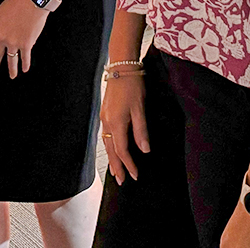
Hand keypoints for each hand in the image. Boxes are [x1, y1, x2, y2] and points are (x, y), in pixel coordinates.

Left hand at [0, 0, 47, 78]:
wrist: (31, 1)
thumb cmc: (17, 2)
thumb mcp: (1, 11)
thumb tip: (2, 33)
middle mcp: (1, 38)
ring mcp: (13, 42)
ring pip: (11, 60)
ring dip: (11, 69)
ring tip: (11, 76)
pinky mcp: (26, 44)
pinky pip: (25, 58)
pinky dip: (25, 64)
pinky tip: (25, 69)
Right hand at [100, 68, 148, 183]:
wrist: (122, 68)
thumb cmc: (132, 85)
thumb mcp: (140, 108)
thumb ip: (141, 131)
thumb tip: (144, 150)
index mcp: (116, 123)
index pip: (122, 151)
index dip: (128, 165)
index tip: (135, 175)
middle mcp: (107, 122)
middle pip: (111, 150)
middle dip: (116, 167)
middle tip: (120, 181)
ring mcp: (104, 118)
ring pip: (107, 144)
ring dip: (112, 158)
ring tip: (115, 170)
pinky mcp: (105, 113)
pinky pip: (106, 135)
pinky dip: (110, 146)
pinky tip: (113, 149)